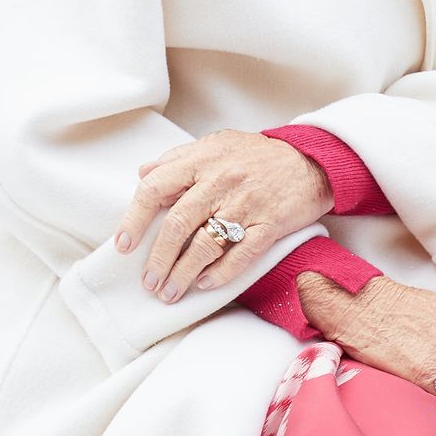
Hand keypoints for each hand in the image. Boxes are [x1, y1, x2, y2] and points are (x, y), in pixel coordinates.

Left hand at [114, 130, 332, 302]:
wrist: (312, 160)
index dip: (134, 218)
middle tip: (149, 282)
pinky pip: (242, 254)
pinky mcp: (270, 224)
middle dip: (158, 259)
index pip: (155, 187)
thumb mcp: (216, 144)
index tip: (124, 245)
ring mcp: (246, 204)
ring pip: (206, 244)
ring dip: (183, 274)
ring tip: (170, 292)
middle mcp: (221, 181)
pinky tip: (205, 284)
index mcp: (202, 160)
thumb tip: (143, 173)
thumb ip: (178, 158)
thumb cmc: (258, 155)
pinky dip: (220, 273)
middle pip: (178, 224)